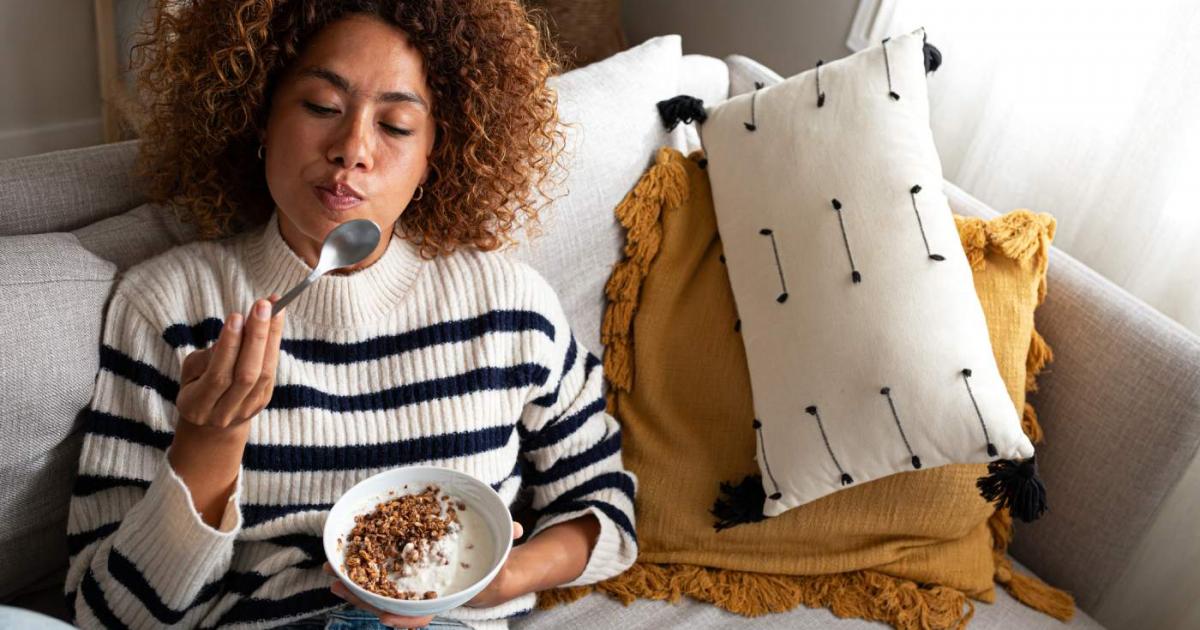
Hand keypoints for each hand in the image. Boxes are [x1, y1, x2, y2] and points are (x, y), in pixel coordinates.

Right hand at [175, 295, 285, 429]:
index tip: (237, 316)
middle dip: (256, 337)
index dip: (229, 346)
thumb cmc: (197, 387)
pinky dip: (273, 346)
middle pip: (247, 375)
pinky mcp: (263, 402)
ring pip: (264, 373)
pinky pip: (271, 372)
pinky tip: (274, 324)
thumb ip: (209, 356)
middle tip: (263, 305)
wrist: (211, 426)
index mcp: (198, 404)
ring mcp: (247, 409)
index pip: (218, 375)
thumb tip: (236, 332)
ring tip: (275, 308)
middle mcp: (225, 412)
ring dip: (270, 337)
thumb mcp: (191, 372)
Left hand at [321, 522, 524, 626]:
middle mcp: (421, 599)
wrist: (483, 576)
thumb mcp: (498, 554)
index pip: (420, 614)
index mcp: (442, 598)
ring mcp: (407, 591)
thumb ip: (506, 541)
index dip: (402, 619)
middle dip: (362, 599)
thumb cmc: (488, 566)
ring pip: (374, 595)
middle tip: (339, 587)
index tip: (385, 618)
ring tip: (330, 573)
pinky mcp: (399, 579)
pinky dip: (357, 574)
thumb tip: (516, 528)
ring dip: (351, 586)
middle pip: (386, 605)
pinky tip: (342, 562)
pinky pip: (375, 580)